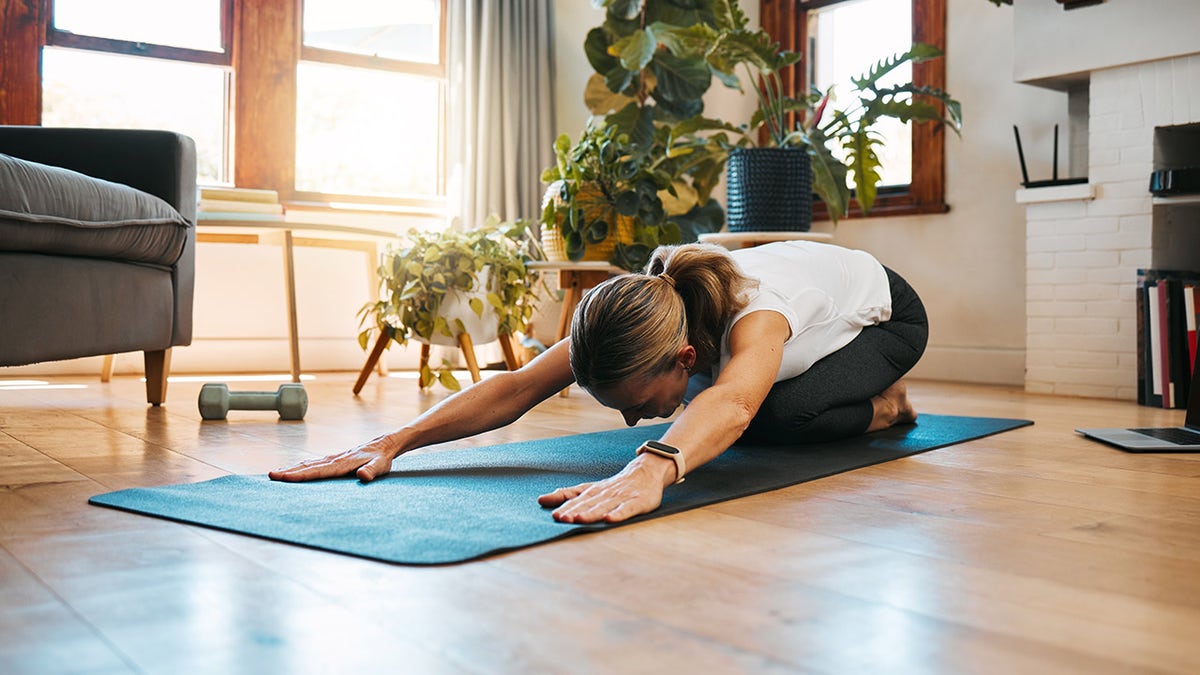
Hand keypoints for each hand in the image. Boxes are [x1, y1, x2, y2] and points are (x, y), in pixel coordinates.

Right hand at [268, 434, 399, 482]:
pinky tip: (293, 470)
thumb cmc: (382, 458)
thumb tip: (363, 476)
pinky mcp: (334, 459)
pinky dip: (301, 466)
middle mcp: (334, 459)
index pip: (318, 471)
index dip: (300, 475)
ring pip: (308, 463)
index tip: (284, 478)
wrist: (384, 444)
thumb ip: (372, 471)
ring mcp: (333, 458)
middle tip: (270, 476)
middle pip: (308, 466)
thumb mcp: (381, 466)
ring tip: (275, 473)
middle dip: (289, 471)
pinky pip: (314, 463)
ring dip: (292, 468)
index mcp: (342, 463)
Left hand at [537, 460, 666, 523]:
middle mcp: (605, 493)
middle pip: (588, 503)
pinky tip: (609, 519)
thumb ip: (568, 494)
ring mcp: (621, 497)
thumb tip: (541, 500)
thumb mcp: (590, 488)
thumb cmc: (615, 486)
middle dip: (574, 510)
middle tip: (561, 518)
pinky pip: (627, 509)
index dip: (565, 506)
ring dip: (592, 513)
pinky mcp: (637, 502)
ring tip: (579, 519)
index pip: (577, 498)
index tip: (554, 514)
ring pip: (604, 506)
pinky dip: (618, 514)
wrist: (646, 472)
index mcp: (593, 491)